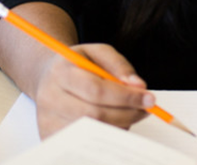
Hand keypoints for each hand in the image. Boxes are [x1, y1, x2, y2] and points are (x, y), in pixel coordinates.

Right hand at [31, 43, 151, 137]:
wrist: (48, 76)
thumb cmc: (78, 64)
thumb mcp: (98, 52)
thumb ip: (119, 65)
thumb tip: (139, 86)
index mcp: (60, 72)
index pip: (96, 90)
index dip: (126, 96)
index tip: (149, 98)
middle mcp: (49, 98)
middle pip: (94, 114)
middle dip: (127, 113)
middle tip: (146, 109)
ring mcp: (47, 120)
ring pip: (92, 131)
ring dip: (120, 125)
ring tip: (130, 113)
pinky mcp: (50, 136)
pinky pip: (85, 142)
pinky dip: (107, 134)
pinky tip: (114, 122)